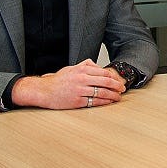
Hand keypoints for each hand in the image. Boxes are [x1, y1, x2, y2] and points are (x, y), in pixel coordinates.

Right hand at [11, 59, 125, 108]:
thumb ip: (85, 65)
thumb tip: (97, 65)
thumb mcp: (71, 68)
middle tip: (122, 89)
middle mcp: (81, 79)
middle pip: (105, 81)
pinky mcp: (77, 101)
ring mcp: (80, 90)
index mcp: (81, 70)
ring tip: (118, 97)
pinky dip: (104, 102)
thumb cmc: (57, 81)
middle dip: (117, 86)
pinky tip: (108, 102)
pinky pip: (94, 101)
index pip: (103, 72)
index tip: (118, 81)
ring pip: (102, 92)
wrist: (44, 91)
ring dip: (113, 95)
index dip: (113, 77)